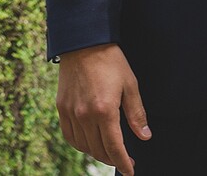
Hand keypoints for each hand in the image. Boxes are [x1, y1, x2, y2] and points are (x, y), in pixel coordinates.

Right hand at [56, 43, 148, 175]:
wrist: (85, 43)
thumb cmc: (111, 62)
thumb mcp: (131, 85)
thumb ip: (137, 114)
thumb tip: (144, 136)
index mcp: (105, 110)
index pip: (114, 147)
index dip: (123, 162)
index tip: (130, 170)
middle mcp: (85, 115)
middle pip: (98, 149)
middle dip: (112, 159)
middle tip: (124, 160)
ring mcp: (71, 113)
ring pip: (83, 146)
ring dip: (96, 153)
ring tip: (108, 151)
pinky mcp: (62, 108)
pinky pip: (69, 136)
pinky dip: (80, 144)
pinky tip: (89, 143)